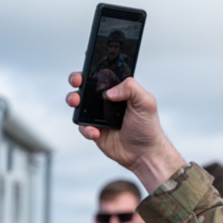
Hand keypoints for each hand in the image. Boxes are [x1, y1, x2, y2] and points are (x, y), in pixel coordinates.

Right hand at [66, 72, 185, 189]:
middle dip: (77, 81)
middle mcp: (107, 101)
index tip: (87, 69)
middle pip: (86, 86)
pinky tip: (96, 132)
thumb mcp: (146, 103)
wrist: (144, 153)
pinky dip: (86, 128)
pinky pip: (82, 127)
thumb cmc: (148, 127)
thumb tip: (109, 91)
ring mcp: (98, 116)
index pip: (103, 75)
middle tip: (77, 83)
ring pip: (79, 104)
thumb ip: (131, 89)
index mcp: (120, 91)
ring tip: (76, 103)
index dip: (93, 70)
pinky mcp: (94, 130)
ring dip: (74, 100)